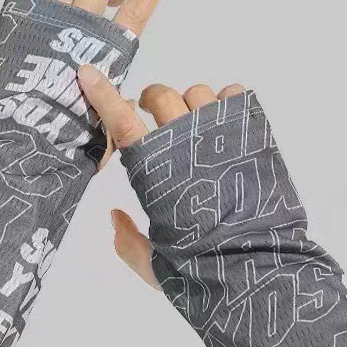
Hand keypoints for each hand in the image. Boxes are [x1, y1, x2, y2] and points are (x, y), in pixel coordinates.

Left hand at [12, 0, 178, 167]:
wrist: (22, 142)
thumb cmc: (68, 143)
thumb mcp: (109, 131)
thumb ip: (118, 109)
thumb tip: (126, 103)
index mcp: (110, 53)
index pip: (139, 8)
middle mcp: (82, 29)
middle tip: (108, 0)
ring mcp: (49, 21)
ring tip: (68, 15)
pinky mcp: (18, 23)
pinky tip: (36, 10)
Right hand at [76, 67, 245, 288]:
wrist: (258, 270)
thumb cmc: (202, 273)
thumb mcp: (154, 266)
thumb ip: (128, 241)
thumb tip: (115, 216)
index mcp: (154, 174)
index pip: (122, 123)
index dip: (103, 96)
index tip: (88, 73)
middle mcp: (185, 146)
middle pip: (160, 96)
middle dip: (150, 100)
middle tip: (153, 116)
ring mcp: (221, 136)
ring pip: (198, 92)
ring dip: (190, 104)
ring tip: (196, 127)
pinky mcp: (254, 137)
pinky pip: (235, 97)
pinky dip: (227, 103)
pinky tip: (226, 126)